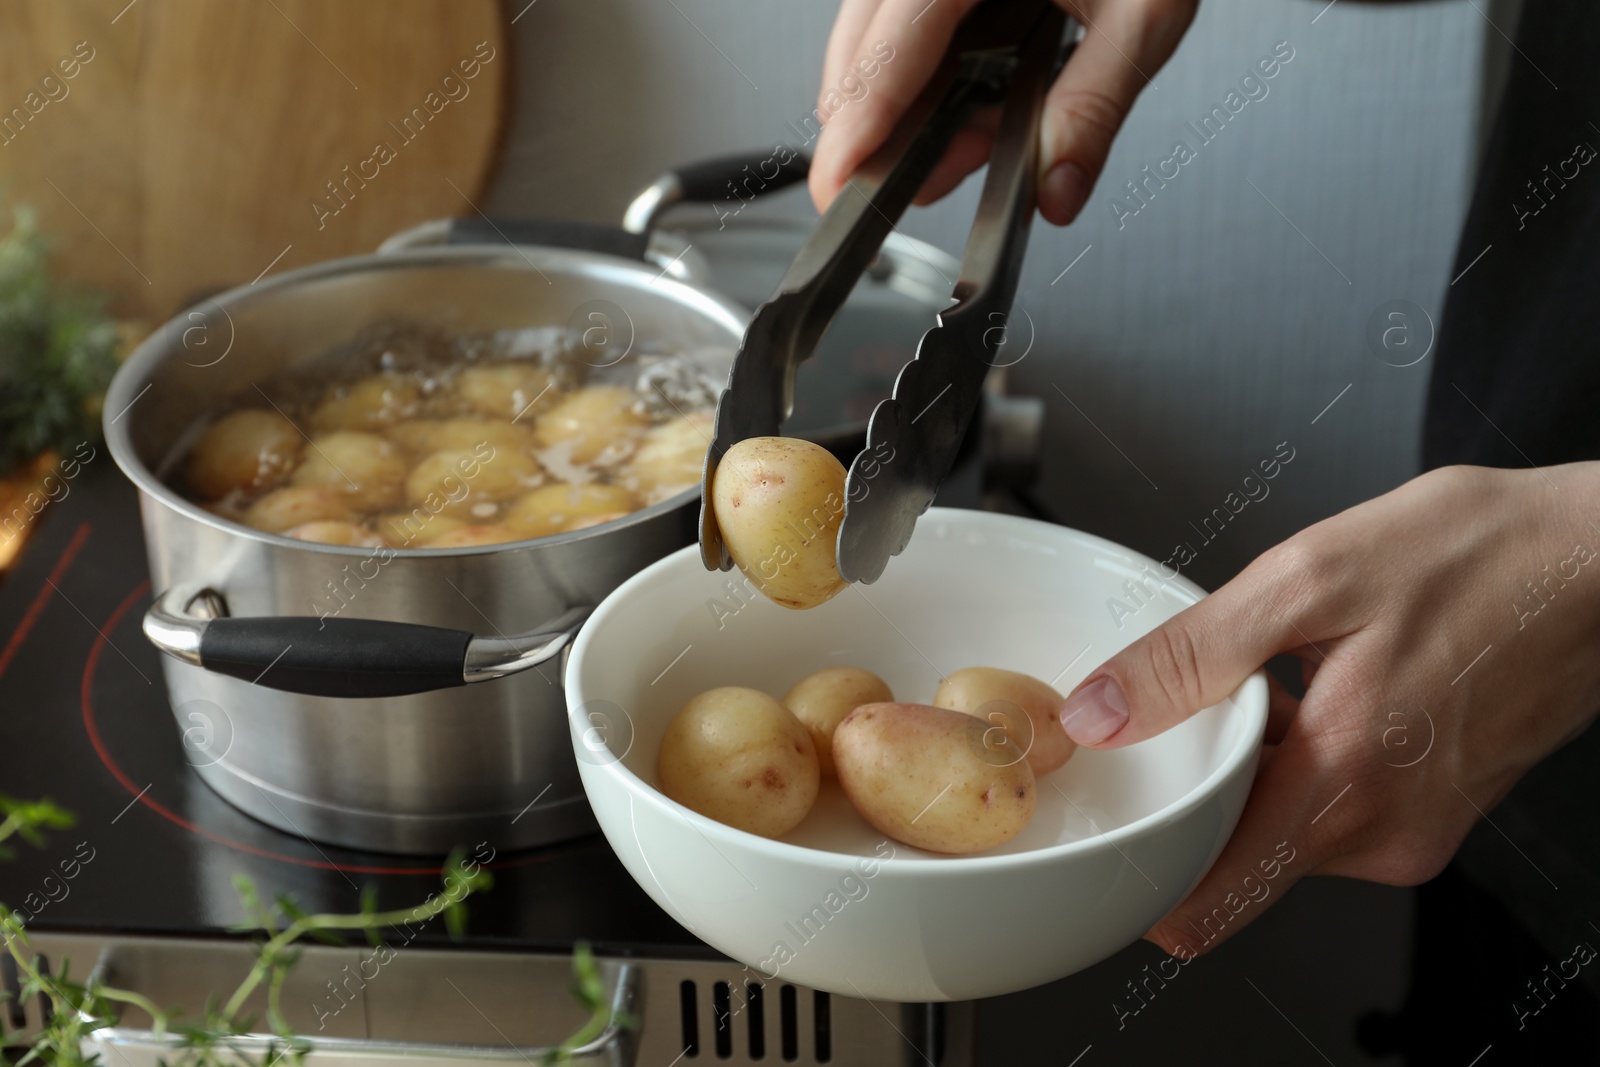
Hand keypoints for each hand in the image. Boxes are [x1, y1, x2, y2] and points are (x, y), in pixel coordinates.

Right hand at [809, 0, 1197, 223]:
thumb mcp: (1143, 15)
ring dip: (901, 111)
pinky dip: (923, 81)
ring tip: (946, 159)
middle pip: (865, 45)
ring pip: (875, 39)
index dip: (860, 120)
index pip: (894, 41)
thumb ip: (1094, 105)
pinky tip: (960, 119)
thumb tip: (1053, 187)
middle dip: (872, 130)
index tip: (840, 177)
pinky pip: (906, 27)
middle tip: (885, 190)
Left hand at [1055, 463, 1599, 955]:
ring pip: (1282, 830)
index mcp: (1344, 784)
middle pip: (1237, 860)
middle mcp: (1383, 834)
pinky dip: (1302, 760)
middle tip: (1186, 709)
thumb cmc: (1482, 554)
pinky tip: (1316, 689)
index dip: (1141, 875)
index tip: (1109, 822)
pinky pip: (1331, 809)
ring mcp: (1414, 830)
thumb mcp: (1310, 579)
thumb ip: (1192, 657)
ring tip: (1274, 681)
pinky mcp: (1432, 812)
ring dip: (1252, 769)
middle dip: (1195, 795)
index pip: (1209, 901)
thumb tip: (1100, 713)